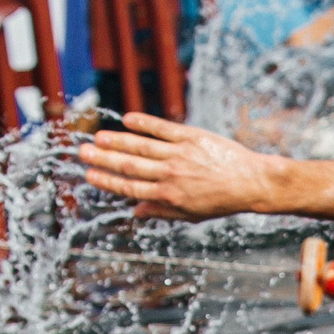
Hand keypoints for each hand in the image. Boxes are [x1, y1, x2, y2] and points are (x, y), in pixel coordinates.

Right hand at [77, 114, 284, 220]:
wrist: (250, 182)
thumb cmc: (220, 201)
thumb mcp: (191, 214)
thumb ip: (162, 210)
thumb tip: (136, 211)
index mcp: (168, 195)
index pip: (130, 187)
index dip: (107, 180)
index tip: (89, 173)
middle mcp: (171, 174)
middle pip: (130, 165)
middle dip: (103, 158)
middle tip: (82, 151)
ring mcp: (180, 154)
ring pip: (142, 146)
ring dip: (117, 141)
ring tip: (98, 137)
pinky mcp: (191, 136)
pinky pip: (163, 128)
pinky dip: (144, 123)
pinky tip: (127, 120)